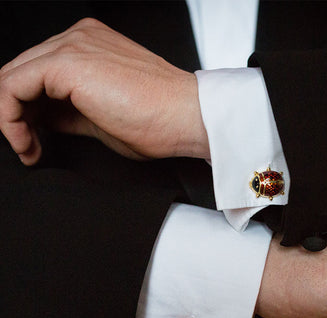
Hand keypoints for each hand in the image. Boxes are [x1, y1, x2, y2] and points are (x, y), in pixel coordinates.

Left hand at [0, 18, 209, 164]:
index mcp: (91, 45)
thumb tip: (45, 119)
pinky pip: (12, 86)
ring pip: (12, 77)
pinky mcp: (66, 63)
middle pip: (22, 72)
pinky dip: (9, 117)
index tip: (34, 139)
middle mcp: (79, 38)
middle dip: (16, 114)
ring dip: (11, 118)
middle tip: (27, 147)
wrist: (186, 117)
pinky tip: (26, 141)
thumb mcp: (103, 116)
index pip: (40, 73)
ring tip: (27, 148)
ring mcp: (72, 46)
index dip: (28, 109)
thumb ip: (70, 111)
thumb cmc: (160, 119)